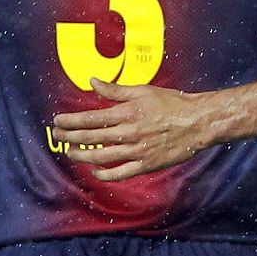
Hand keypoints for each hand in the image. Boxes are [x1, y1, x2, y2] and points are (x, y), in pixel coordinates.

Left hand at [51, 78, 208, 180]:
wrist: (198, 122)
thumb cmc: (173, 104)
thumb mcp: (143, 91)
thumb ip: (115, 90)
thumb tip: (93, 81)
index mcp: (127, 113)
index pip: (89, 119)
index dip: (70, 121)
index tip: (58, 122)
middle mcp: (129, 132)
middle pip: (90, 138)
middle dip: (69, 137)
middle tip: (58, 136)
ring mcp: (137, 151)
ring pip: (101, 157)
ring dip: (82, 156)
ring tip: (71, 153)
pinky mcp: (146, 164)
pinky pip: (120, 173)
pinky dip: (105, 174)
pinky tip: (96, 171)